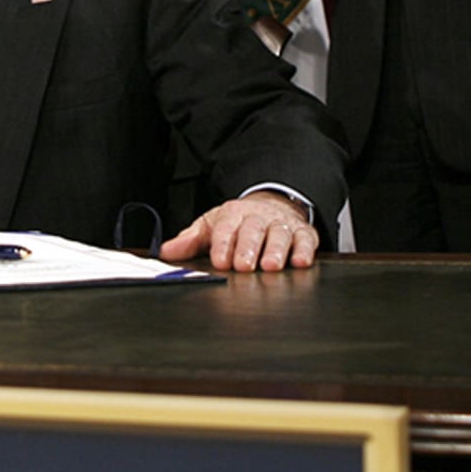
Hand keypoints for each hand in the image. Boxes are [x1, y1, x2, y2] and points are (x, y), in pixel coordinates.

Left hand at [159, 191, 319, 271]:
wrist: (270, 205)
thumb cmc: (237, 222)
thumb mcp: (210, 226)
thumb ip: (189, 240)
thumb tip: (165, 252)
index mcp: (232, 215)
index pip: (226, 227)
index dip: (223, 244)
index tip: (219, 260)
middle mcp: (258, 218)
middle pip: (253, 230)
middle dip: (248, 247)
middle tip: (243, 265)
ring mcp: (281, 225)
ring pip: (279, 235)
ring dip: (276, 250)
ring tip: (271, 266)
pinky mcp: (303, 233)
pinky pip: (306, 240)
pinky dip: (305, 250)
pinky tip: (301, 261)